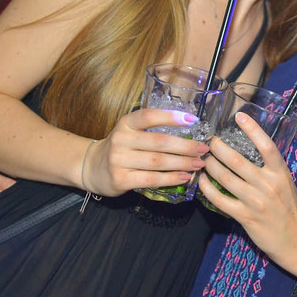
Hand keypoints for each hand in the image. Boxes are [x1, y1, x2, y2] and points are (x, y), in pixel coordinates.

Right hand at [80, 108, 211, 196]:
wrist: (92, 167)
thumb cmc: (121, 148)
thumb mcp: (131, 132)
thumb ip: (152, 130)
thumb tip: (189, 129)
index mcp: (126, 123)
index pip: (149, 116)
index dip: (171, 117)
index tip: (193, 120)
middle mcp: (121, 139)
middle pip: (159, 142)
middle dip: (185, 146)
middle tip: (203, 149)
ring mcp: (119, 160)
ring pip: (158, 162)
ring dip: (182, 163)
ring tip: (199, 164)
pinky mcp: (121, 179)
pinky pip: (151, 179)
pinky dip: (171, 178)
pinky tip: (184, 177)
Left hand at [197, 113, 296, 274]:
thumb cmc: (291, 211)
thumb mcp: (286, 184)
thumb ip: (270, 170)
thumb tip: (249, 154)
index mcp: (281, 173)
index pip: (267, 145)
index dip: (253, 129)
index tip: (239, 116)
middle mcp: (268, 184)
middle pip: (237, 160)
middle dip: (218, 148)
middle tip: (209, 141)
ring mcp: (256, 201)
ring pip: (225, 177)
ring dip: (210, 166)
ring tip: (202, 159)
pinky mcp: (245, 217)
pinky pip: (220, 199)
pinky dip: (208, 189)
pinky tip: (202, 182)